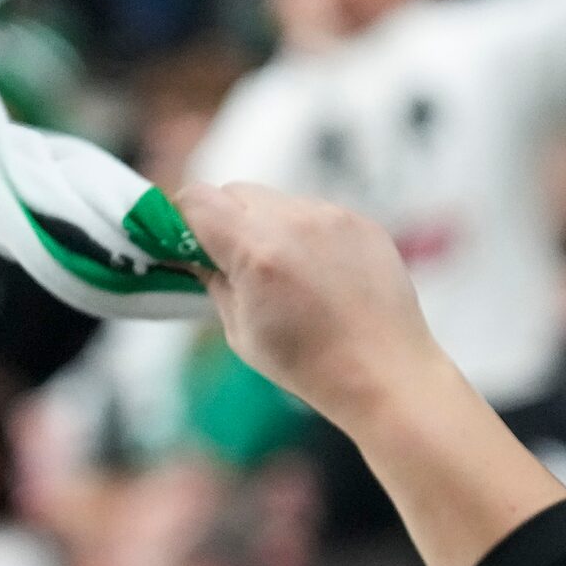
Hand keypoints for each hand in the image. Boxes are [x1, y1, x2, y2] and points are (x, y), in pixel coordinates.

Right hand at [172, 183, 448, 428]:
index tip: (180, 241)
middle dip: (223, 221)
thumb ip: (213, 280)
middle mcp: (293, 222)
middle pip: (234, 192)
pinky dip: (304, 233)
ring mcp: (331, 216)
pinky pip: (314, 212)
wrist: (384, 373)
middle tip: (229, 260)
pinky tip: (317, 275)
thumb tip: (191, 254)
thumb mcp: (241, 330)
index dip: (180, 219)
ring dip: (265, 225)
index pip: (197, 201)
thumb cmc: (309, 364)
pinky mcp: (360, 221)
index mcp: (256, 251)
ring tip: (281, 274)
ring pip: (275, 200)